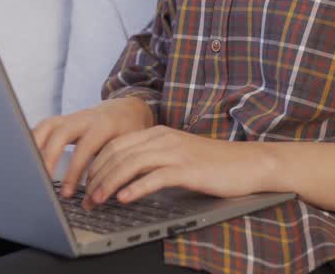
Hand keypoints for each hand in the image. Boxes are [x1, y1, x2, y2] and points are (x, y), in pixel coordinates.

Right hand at [31, 96, 154, 199]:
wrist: (128, 109)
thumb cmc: (129, 132)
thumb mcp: (129, 148)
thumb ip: (114, 168)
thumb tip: (101, 196)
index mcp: (103, 125)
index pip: (84, 148)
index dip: (74, 172)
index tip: (67, 192)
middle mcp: (85, 118)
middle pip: (60, 133)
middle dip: (49, 157)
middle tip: (42, 179)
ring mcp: (72, 116)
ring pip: (48, 126)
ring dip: (36, 146)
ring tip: (29, 168)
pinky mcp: (63, 120)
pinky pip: (44, 126)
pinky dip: (34, 140)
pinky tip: (28, 156)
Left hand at [82, 126, 270, 209]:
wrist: (248, 163)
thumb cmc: (213, 164)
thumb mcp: (176, 156)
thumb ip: (152, 162)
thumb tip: (123, 180)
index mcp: (157, 133)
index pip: (115, 145)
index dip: (96, 165)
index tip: (86, 186)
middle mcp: (163, 138)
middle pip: (118, 154)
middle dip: (97, 177)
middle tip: (86, 199)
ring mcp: (175, 152)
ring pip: (131, 163)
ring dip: (110, 183)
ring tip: (98, 200)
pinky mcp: (188, 169)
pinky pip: (155, 176)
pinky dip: (136, 188)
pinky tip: (125, 199)